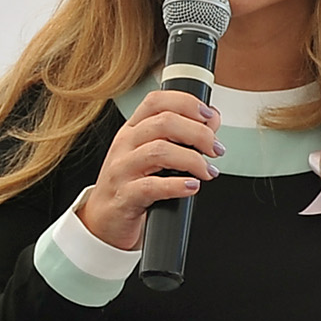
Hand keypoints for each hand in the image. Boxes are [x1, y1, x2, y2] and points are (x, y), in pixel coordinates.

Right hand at [75, 88, 221, 249]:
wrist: (104, 220)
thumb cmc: (130, 184)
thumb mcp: (150, 154)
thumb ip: (179, 135)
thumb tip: (212, 121)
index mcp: (132, 129)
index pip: (157, 101)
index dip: (188, 103)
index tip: (209, 117)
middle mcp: (125, 144)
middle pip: (164, 122)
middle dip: (199, 133)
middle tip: (215, 150)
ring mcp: (122, 169)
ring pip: (159, 151)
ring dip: (193, 160)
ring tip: (207, 171)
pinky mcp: (125, 196)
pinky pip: (152, 186)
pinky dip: (177, 186)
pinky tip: (192, 186)